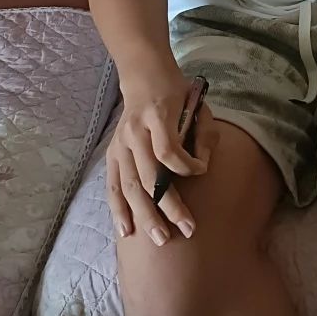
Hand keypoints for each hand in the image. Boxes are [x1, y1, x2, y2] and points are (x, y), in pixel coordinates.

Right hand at [107, 68, 214, 246]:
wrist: (144, 77)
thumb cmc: (177, 94)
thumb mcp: (198, 104)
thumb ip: (204, 134)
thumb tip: (202, 167)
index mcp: (157, 115)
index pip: (168, 150)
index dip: (185, 166)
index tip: (202, 171)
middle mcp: (134, 132)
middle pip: (148, 176)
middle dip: (167, 206)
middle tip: (186, 229)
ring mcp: (120, 145)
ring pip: (129, 186)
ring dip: (144, 215)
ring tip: (160, 239)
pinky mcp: (112, 154)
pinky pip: (113, 186)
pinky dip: (119, 209)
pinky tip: (127, 230)